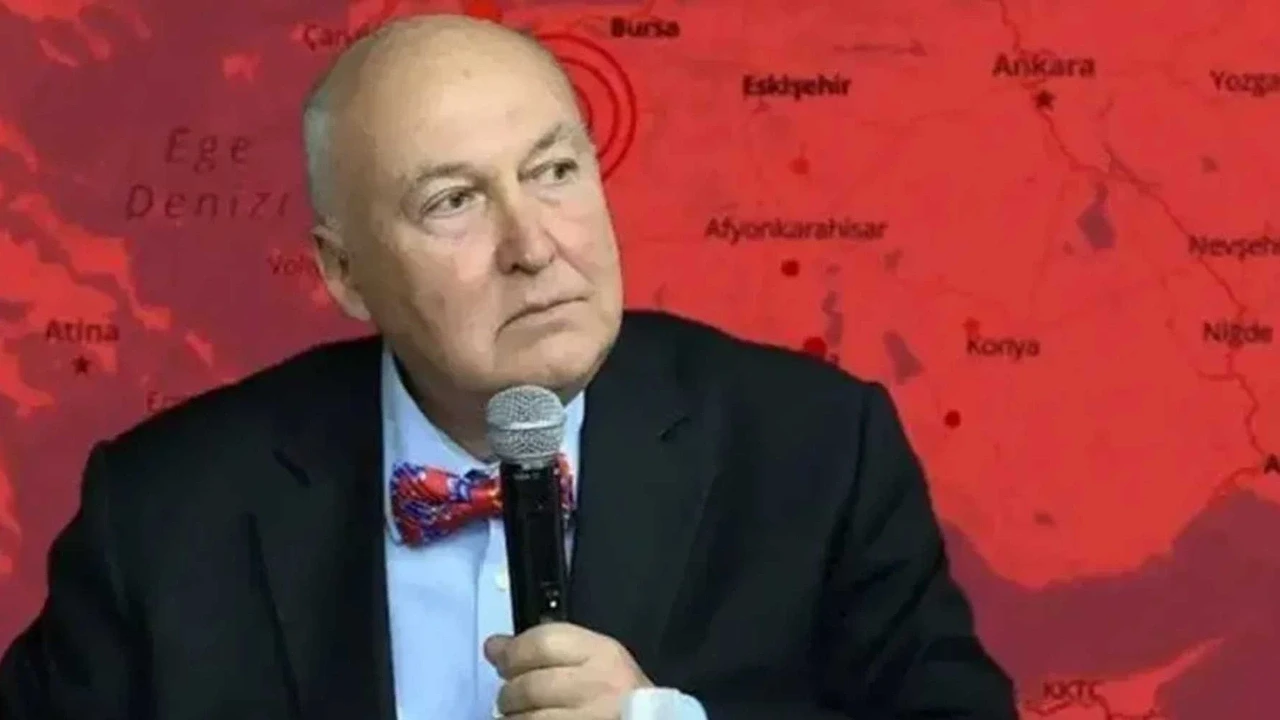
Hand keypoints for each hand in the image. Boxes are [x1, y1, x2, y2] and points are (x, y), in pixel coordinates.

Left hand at [484, 622, 652, 718]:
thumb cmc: (618, 693)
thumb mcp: (594, 660)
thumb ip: (547, 649)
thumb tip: (493, 646)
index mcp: (603, 654)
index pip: (544, 643)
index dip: (513, 652)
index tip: (502, 660)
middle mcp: (599, 686)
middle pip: (532, 685)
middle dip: (509, 693)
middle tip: (510, 697)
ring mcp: (590, 718)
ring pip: (529, 718)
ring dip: (514, 718)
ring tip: (519, 716)